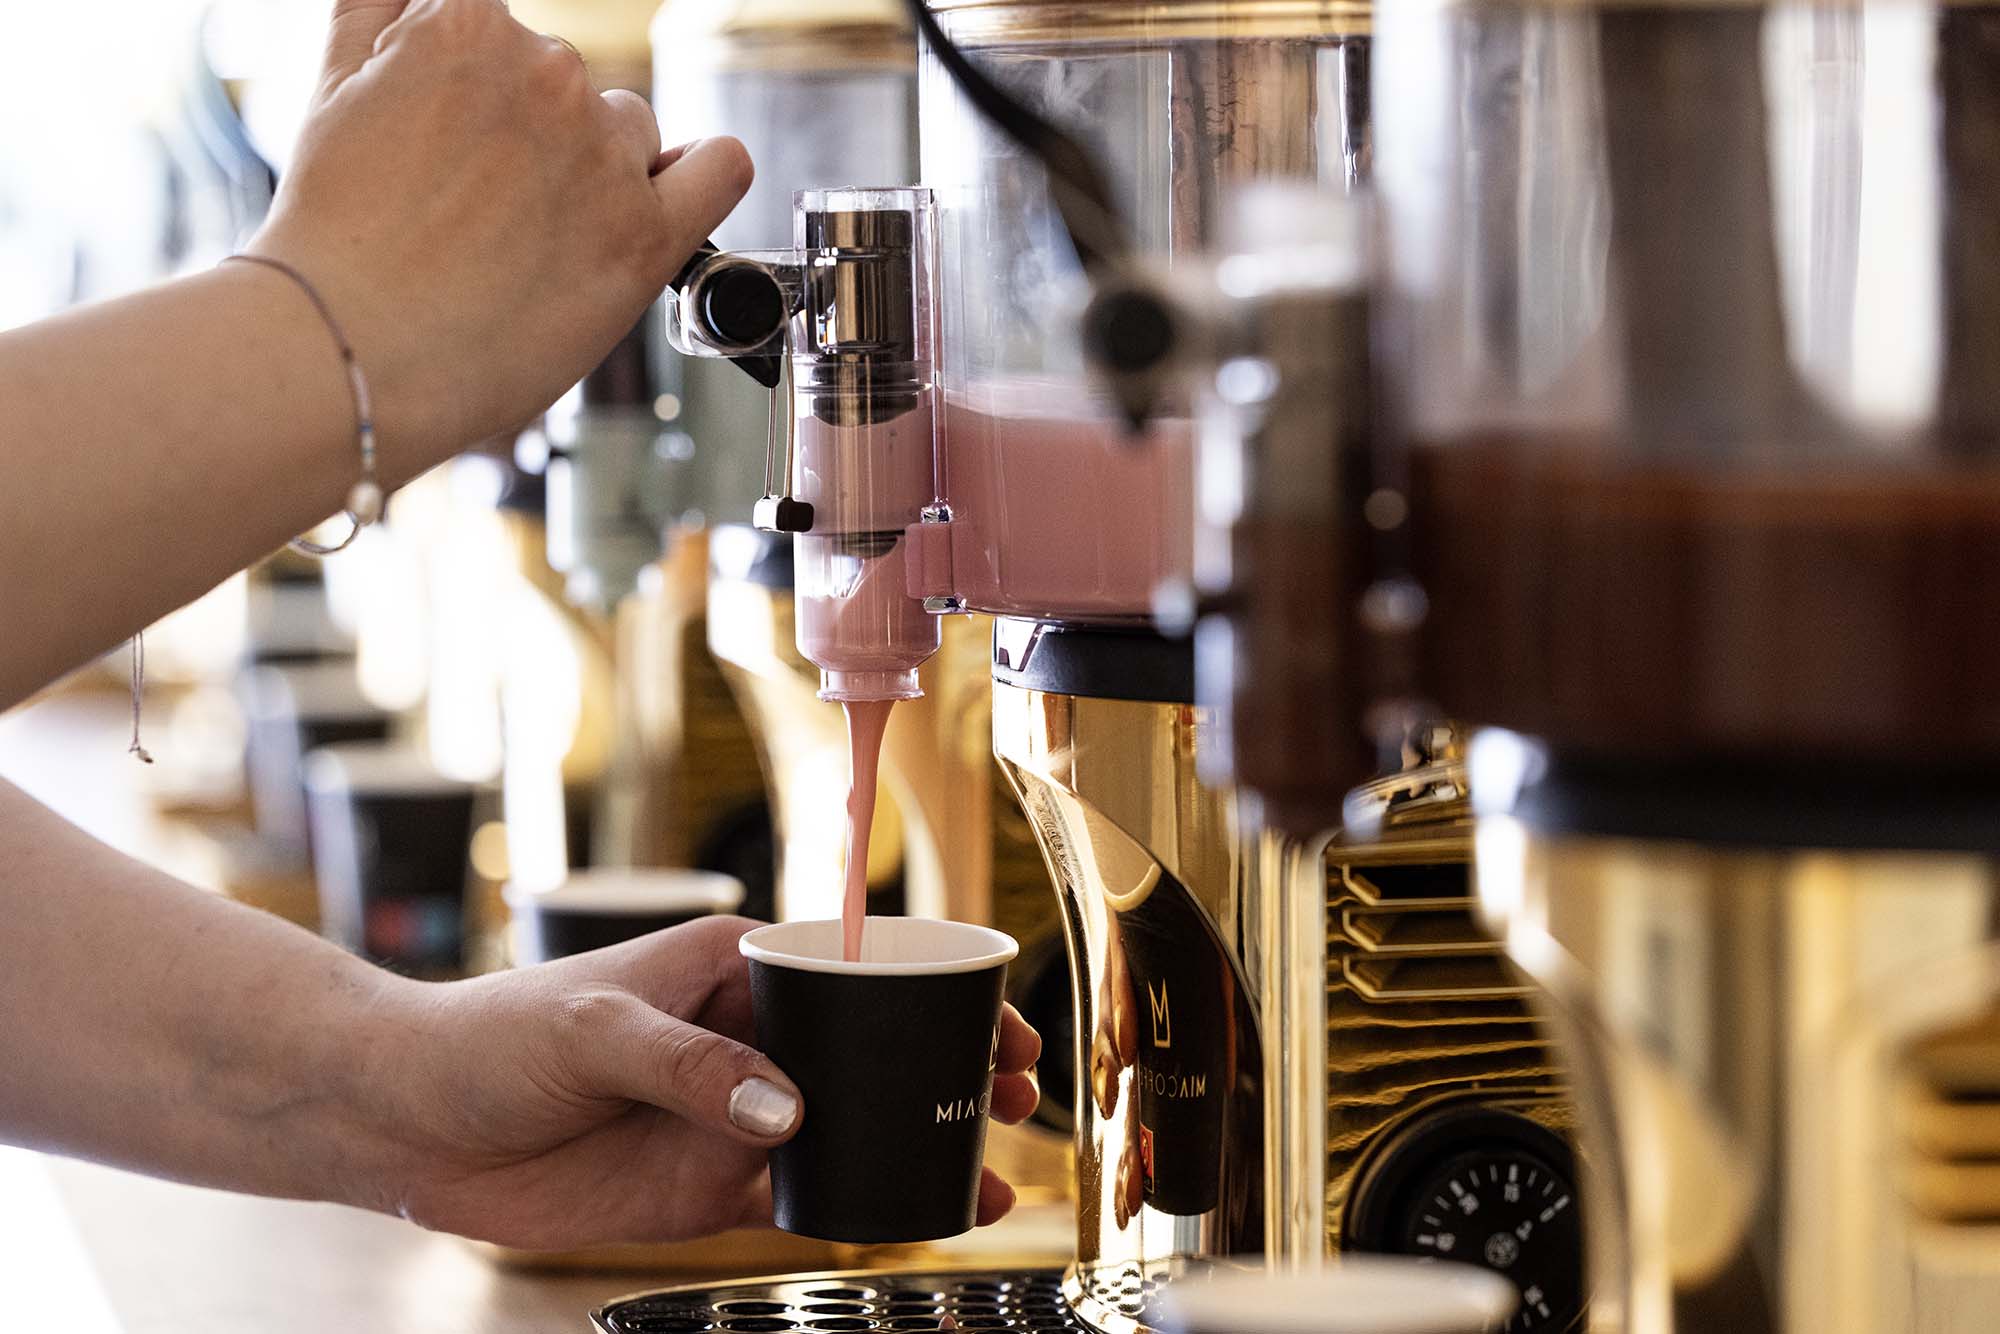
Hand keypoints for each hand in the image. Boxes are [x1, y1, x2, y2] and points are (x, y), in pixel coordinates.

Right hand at [245, 0, 749, 476]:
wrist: (353, 353)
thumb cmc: (337, 242)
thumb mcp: (333, 86)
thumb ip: (383, 14)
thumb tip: (422, 5)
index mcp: (468, 25)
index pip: (499, 29)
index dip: (476, 88)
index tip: (462, 135)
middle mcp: (549, 75)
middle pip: (566, 84)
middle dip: (530, 135)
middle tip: (477, 207)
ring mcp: (606, 155)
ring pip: (630, 131)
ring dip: (596, 170)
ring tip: (530, 239)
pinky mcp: (648, 235)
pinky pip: (720, 169)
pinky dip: (704, 171)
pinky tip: (674, 191)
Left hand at [363, 916, 1041, 1249]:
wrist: (407, 1124)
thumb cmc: (487, 1038)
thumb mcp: (588, 1028)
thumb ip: (687, 1065)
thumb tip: (785, 1108)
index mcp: (726, 968)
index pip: (851, 971)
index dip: (929, 991)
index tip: (991, 1019)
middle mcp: (741, 1040)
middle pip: (869, 1051)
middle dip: (944, 1069)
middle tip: (1014, 1095)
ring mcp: (728, 1116)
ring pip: (848, 1127)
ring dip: (916, 1144)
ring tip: (989, 1170)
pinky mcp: (703, 1186)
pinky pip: (801, 1194)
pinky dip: (861, 1205)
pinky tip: (914, 1216)